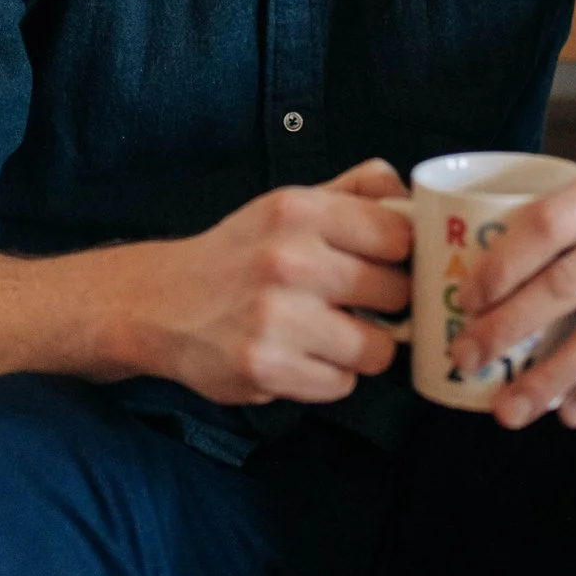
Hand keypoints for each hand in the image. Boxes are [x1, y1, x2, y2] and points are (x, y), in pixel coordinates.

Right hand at [125, 159, 411, 405]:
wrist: (163, 302)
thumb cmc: (241, 253)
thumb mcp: (288, 205)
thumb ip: (354, 191)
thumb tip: (411, 193)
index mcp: (299, 209)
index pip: (398, 233)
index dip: (401, 253)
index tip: (386, 263)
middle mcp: (289, 259)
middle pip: (396, 293)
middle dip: (384, 303)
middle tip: (356, 301)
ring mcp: (277, 316)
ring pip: (378, 348)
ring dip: (361, 347)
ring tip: (329, 333)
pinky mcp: (267, 367)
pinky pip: (342, 384)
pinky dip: (328, 376)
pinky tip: (301, 355)